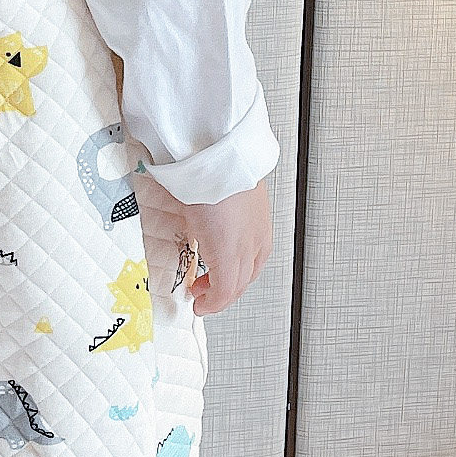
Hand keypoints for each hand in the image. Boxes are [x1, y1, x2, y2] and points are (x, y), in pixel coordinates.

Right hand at [135, 169, 271, 317]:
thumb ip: (213, 207)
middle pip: (245, 276)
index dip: (234, 273)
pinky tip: (202, 301)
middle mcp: (256, 237)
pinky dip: (213, 300)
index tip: (217, 277)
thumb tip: (198, 210)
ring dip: (218, 296)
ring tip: (201, 299)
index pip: (252, 260)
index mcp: (257, 222)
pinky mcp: (229, 254)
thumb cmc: (212, 164)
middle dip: (225, 288)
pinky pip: (224, 289)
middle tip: (206, 293)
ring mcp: (245, 247)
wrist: (214, 155)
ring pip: (237, 285)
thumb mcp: (217, 190)